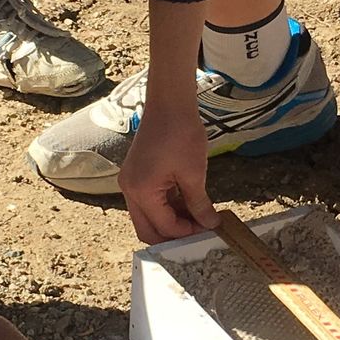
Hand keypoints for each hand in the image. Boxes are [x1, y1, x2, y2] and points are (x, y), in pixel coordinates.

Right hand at [120, 101, 216, 242]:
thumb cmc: (180, 133)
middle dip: (173, 236)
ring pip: (149, 217)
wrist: (170, 103)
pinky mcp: (137, 175)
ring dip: (171, 221)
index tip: (209, 230)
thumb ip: (199, 204)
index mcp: (141, 192)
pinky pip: (150, 202)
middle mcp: (130, 190)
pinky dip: (168, 207)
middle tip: (199, 233)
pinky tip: (189, 205)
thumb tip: (209, 224)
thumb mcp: (193, 173)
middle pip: (147, 229)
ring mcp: (131, 182)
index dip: (187, 233)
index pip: (163, 227)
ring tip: (199, 218)